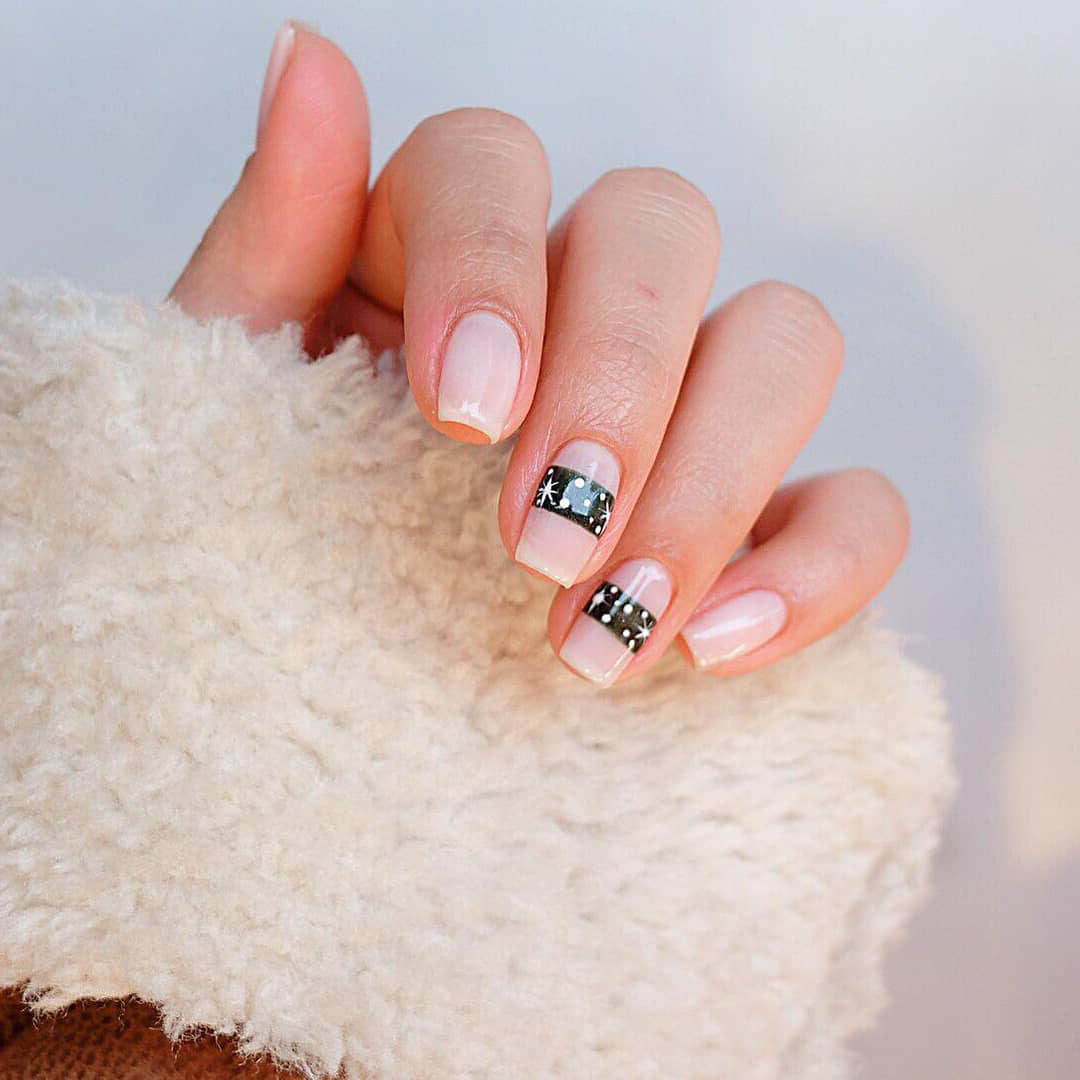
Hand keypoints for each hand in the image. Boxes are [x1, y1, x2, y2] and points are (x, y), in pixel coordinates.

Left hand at [171, 21, 908, 687]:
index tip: (465, 417)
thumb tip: (304, 55)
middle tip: (538, 546)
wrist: (332, 673)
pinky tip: (713, 649)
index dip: (493, 267)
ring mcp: (694, 405)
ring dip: (712, 487)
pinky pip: (860, 508)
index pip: (494, 162)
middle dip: (618, 386)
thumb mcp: (247, 394)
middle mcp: (585, 300)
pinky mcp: (768, 519)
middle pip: (665, 229)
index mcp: (448, 247)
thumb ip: (276, 236)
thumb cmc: (282, 520)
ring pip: (788, 344)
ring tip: (611, 629)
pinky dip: (813, 574)